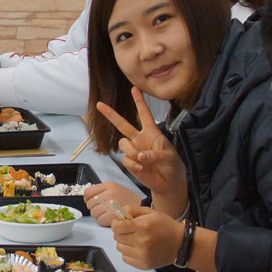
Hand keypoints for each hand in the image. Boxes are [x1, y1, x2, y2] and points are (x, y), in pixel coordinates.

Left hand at [83, 181, 142, 224]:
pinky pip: (100, 220)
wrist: (143, 209)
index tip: (93, 203)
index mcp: (109, 185)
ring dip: (98, 216)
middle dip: (94, 208)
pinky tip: (109, 219)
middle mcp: (110, 193)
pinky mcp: (114, 216)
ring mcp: (112, 204)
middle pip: (90, 204)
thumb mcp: (116, 188)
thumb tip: (88, 198)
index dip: (88, 199)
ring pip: (94, 213)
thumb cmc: (128, 200)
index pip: (88, 192)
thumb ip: (102, 191)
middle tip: (103, 210)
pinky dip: (102, 221)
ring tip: (107, 214)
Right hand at [95, 88, 186, 207]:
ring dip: (132, 152)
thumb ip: (155, 154)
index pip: (144, 114)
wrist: (168, 183)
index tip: (134, 88)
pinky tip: (142, 168)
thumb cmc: (172, 166)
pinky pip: (125, 159)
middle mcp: (140, 139)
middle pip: (123, 124)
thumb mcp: (169, 157)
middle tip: (99, 104)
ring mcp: (134, 150)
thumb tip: (140, 156)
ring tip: (143, 160)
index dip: (139, 102)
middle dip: (111, 114)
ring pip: (123, 144)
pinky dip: (133, 164)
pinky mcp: (130, 163)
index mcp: (152, 133)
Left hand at [111, 202, 184, 269]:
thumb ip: (133, 210)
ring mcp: (143, 255)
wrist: (180, 244)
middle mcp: (142, 242)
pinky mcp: (143, 265)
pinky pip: (125, 258)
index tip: (120, 222)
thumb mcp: (150, 212)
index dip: (116, 223)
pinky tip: (138, 249)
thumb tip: (116, 214)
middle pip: (117, 237)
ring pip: (119, 248)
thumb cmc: (165, 225)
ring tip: (135, 240)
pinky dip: (128, 253)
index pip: (117, 226)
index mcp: (143, 226)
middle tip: (130, 231)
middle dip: (120, 232)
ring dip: (124, 243)